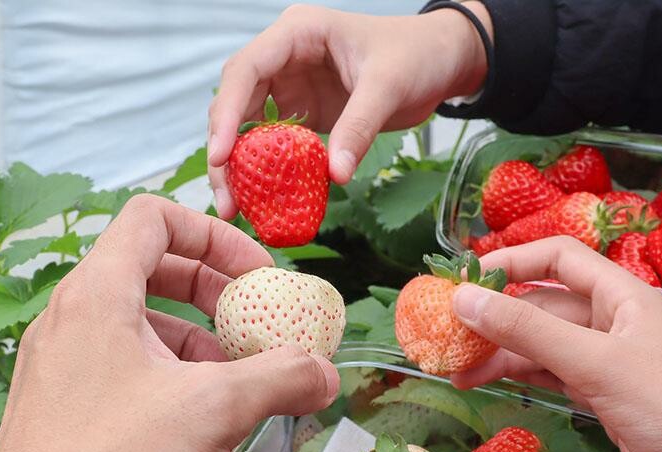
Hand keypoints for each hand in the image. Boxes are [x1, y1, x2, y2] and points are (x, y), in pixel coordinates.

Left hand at [0, 195, 338, 451]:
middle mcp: (74, 317)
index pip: (154, 218)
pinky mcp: (68, 403)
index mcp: (98, 293)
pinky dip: (174, 373)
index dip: (214, 235)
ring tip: (238, 376)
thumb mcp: (215, 410)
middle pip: (153, 266)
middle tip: (255, 322)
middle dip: (215, 289)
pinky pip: (129, 363)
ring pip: (144, 321)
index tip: (255, 278)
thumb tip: (325, 373)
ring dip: (200, 338)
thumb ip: (282, 377)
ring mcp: (66, 361)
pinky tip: (203, 415)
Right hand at [207, 3, 490, 217]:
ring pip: (249, 129)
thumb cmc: (416, 55)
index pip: (245, 71)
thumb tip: (334, 175)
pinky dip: (269, 172)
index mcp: (296, 34)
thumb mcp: (388, 86)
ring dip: (240, 168)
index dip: (227, 113)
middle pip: (235, 104)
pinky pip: (277, 146)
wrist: (439, 62)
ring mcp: (290, 89)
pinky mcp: (303, 116)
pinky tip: (266, 200)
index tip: (222, 156)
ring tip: (236, 207)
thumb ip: (359, 127)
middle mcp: (283, 60)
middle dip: (225, 151)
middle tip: (226, 199)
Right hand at [451, 236, 661, 451]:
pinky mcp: (599, 396)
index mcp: (621, 295)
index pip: (558, 258)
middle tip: (447, 335)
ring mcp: (604, 361)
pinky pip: (548, 374)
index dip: (512, 261)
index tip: (466, 280)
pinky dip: (517, 376)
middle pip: (542, 304)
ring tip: (455, 370)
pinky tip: (485, 383)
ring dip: (499, 352)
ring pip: (540, 343)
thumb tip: (462, 298)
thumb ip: (528, 330)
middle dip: (495, 317)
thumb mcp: (595, 363)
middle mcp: (611, 321)